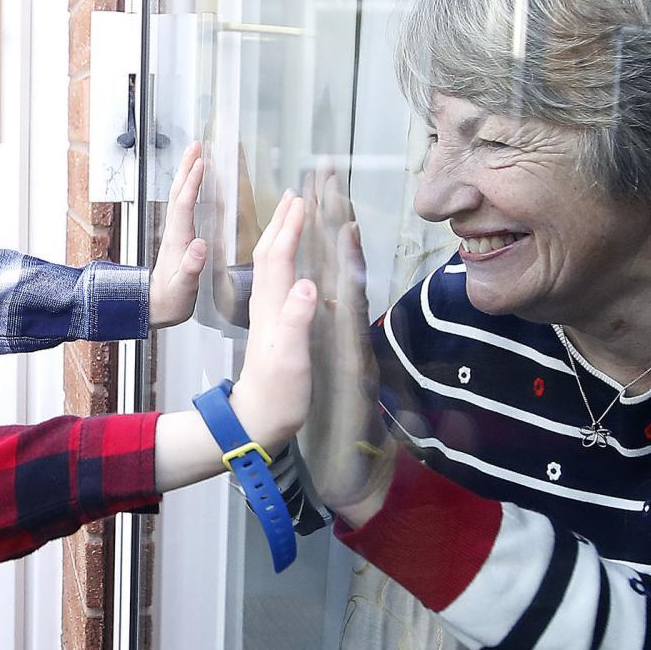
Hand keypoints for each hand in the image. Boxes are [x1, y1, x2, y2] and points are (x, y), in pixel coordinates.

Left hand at [148, 142, 209, 327]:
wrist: (154, 309)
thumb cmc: (169, 302)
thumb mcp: (182, 289)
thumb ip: (190, 268)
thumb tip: (200, 245)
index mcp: (178, 242)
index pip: (184, 204)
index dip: (192, 182)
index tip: (201, 161)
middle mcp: (175, 234)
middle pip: (179, 193)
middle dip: (187, 168)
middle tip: (197, 145)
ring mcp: (175, 235)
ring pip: (179, 197)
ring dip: (187, 174)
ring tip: (196, 156)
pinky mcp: (178, 239)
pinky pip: (184, 207)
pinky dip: (189, 190)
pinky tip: (195, 186)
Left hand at [227, 192, 317, 449]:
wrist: (258, 421)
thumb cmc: (277, 394)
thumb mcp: (290, 359)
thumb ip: (297, 321)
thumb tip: (308, 284)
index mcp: (271, 307)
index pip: (278, 257)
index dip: (289, 228)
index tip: (299, 199)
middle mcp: (266, 305)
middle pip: (271, 253)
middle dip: (282, 221)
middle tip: (294, 192)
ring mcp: (269, 314)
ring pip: (272, 265)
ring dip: (281, 235)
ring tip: (291, 213)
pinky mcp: (274, 325)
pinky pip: (278, 281)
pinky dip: (286, 260)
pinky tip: (293, 260)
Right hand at [296, 177, 392, 516]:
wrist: (341, 475)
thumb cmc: (326, 438)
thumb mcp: (324, 386)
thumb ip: (309, 333)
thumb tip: (310, 288)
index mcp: (339, 331)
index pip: (336, 267)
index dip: (329, 230)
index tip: (326, 192)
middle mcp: (341, 330)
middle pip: (334, 261)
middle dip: (327, 217)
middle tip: (323, 174)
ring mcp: (337, 340)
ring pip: (333, 275)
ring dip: (327, 236)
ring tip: (321, 198)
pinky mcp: (335, 353)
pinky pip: (332, 301)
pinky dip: (329, 272)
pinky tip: (324, 255)